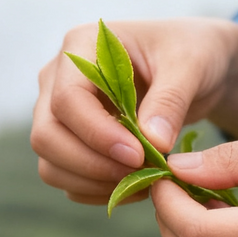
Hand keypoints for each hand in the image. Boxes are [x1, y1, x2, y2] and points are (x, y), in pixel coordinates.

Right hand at [30, 18, 237, 204]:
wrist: (190, 70)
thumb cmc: (189, 54)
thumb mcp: (190, 66)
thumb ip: (170, 100)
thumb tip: (153, 141)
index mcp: (81, 45)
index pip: (67, 100)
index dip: (98, 135)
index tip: (139, 155)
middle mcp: (57, 78)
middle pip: (46, 136)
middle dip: (92, 165)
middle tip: (142, 174)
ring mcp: (58, 112)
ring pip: (50, 163)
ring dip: (94, 182)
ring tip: (143, 182)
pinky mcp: (68, 141)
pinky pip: (66, 178)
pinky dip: (97, 191)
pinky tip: (136, 186)